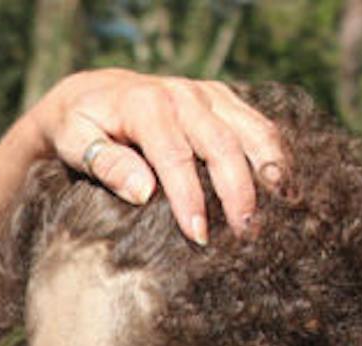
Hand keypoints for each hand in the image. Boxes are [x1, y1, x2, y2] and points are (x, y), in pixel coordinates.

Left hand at [30, 69, 284, 244]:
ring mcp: (205, 94)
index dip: (189, 198)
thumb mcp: (77, 144)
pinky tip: (284, 186)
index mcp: (145, 105)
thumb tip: (143, 192)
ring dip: (269, 170)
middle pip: (221, 145)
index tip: (198, 236)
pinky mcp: (220, 98)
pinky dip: (274, 152)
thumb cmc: (79, 128)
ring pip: (249, 129)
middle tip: (246, 234)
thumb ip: (107, 165)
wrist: (90, 94)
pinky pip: (255, 123)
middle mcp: (181, 95)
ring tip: (281, 210)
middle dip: (237, 191)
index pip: (174, 157)